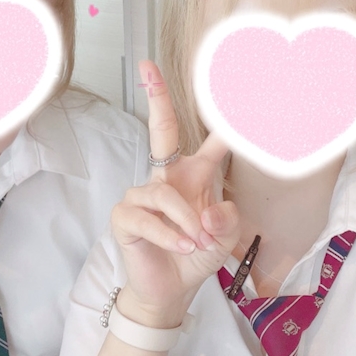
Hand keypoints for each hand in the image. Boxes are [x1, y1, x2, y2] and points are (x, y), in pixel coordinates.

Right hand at [110, 60, 239, 327]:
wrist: (171, 289)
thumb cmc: (197, 255)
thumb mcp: (225, 238)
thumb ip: (228, 219)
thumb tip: (210, 210)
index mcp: (195, 177)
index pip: (212, 142)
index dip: (225, 119)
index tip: (230, 85)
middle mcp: (167, 177)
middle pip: (161, 129)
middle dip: (156, 96)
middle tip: (148, 66)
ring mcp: (142, 194)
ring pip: (165, 194)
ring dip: (188, 222)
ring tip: (198, 243)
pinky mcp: (125, 215)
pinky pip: (149, 218)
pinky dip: (171, 235)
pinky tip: (183, 247)